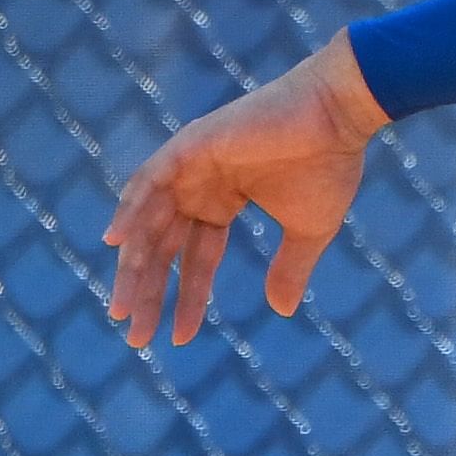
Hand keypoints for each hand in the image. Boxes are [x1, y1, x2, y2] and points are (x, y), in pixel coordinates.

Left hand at [104, 33, 386, 347]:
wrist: (338, 117)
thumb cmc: (327, 166)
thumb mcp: (307, 232)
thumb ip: (290, 269)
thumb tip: (281, 311)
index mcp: (223, 201)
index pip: (196, 259)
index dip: (188, 299)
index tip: (179, 338)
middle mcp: (199, 185)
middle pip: (162, 246)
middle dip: (148, 291)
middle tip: (135, 337)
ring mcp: (191, 163)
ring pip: (149, 220)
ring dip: (133, 264)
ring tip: (121, 308)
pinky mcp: (191, 144)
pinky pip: (150, 180)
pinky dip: (131, 209)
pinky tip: (118, 245)